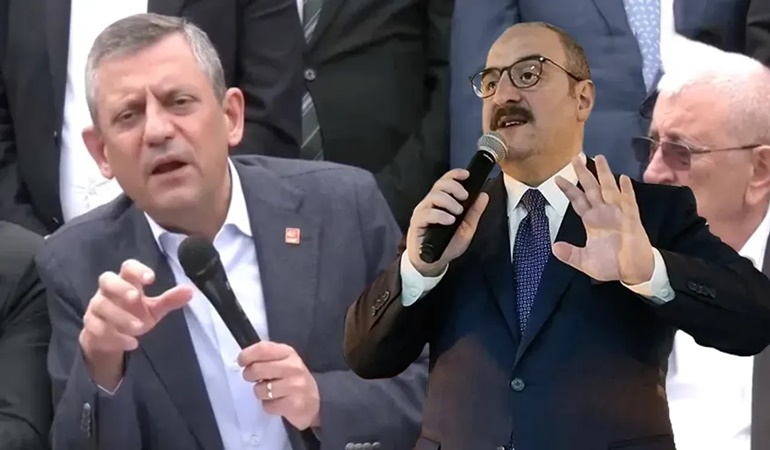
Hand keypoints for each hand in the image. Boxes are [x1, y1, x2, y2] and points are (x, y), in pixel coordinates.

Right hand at [80, 259, 192, 386]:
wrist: (108, 337)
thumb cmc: (133, 314)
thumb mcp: (154, 309)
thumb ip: (169, 300)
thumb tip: (191, 291)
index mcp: (126, 282)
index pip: (128, 268)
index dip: (138, 269)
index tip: (152, 278)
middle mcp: (108, 291)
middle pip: (106, 280)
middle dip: (120, 287)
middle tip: (135, 297)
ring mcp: (96, 307)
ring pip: (101, 306)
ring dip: (120, 317)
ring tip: (140, 329)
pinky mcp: (91, 325)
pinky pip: (97, 328)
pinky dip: (115, 336)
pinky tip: (132, 343)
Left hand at [239, 342, 319, 430]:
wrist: (315, 400)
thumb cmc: (293, 378)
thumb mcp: (284, 361)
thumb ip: (266, 356)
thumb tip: (243, 358)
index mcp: (288, 353)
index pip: (263, 348)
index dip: (247, 355)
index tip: (242, 362)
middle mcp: (293, 367)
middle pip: (256, 369)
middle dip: (249, 376)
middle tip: (256, 379)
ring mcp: (295, 386)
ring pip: (260, 390)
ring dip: (260, 393)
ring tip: (270, 392)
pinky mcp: (294, 404)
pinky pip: (267, 406)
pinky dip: (269, 406)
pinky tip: (278, 402)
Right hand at [407, 169, 488, 276]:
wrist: (433, 262)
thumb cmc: (447, 244)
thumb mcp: (466, 228)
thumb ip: (474, 212)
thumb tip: (484, 195)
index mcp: (442, 202)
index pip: (446, 182)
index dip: (455, 175)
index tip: (467, 175)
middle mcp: (431, 204)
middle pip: (439, 185)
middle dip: (454, 187)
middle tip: (464, 196)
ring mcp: (423, 212)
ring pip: (433, 196)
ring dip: (448, 201)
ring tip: (458, 212)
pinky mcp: (417, 223)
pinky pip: (427, 213)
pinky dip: (440, 215)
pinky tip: (449, 220)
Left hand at [553, 155, 653, 284]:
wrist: (634, 272)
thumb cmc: (611, 264)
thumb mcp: (586, 261)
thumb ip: (570, 254)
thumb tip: (553, 247)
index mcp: (591, 221)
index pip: (578, 201)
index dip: (569, 189)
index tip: (558, 177)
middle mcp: (603, 213)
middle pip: (592, 189)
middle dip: (584, 173)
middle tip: (576, 156)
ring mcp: (618, 214)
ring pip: (609, 190)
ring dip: (605, 174)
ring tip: (599, 158)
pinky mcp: (632, 220)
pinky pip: (629, 203)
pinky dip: (626, 191)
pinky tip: (623, 179)